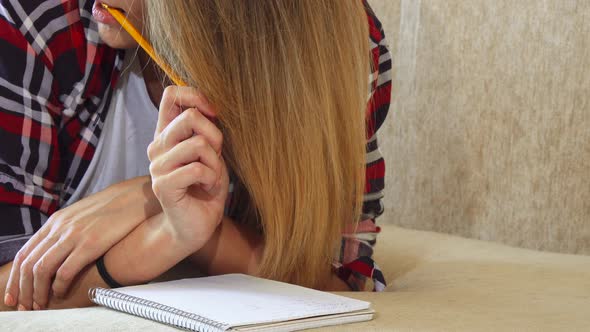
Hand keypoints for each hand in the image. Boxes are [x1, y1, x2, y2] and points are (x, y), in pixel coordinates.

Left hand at [4, 176, 159, 310]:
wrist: (134, 197)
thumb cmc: (112, 209)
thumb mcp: (82, 215)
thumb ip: (67, 231)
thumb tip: (58, 250)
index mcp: (56, 221)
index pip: (24, 253)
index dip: (17, 277)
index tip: (17, 293)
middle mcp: (60, 228)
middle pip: (29, 264)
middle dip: (24, 289)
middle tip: (27, 304)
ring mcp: (74, 235)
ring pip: (42, 270)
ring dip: (38, 291)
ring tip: (42, 303)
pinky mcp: (90, 244)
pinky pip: (65, 271)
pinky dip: (58, 286)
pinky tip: (61, 292)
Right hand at [147, 86, 227, 251]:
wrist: (197, 226)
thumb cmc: (207, 188)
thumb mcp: (212, 153)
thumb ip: (206, 130)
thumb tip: (210, 108)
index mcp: (167, 134)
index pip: (171, 95)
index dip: (196, 96)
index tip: (213, 114)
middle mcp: (157, 146)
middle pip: (190, 117)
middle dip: (215, 136)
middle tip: (217, 157)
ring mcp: (157, 166)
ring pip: (197, 144)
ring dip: (215, 162)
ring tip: (212, 177)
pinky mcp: (163, 185)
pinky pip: (197, 169)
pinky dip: (212, 178)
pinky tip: (208, 188)